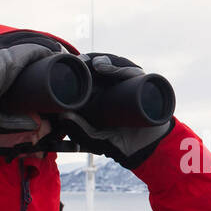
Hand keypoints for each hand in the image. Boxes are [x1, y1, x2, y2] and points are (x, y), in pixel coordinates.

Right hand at [0, 32, 62, 132]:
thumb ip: (13, 120)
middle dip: (42, 49)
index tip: (46, 61)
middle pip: (23, 45)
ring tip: (62, 54)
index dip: (30, 55)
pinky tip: (56, 50)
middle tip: (59, 57)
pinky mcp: (5, 56)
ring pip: (28, 44)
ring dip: (46, 47)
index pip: (13, 54)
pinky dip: (44, 48)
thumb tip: (34, 124)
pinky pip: (30, 47)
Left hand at [58, 53, 173, 168]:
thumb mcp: (95, 139)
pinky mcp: (144, 86)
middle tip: (80, 60)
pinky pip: (134, 73)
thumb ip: (80, 130)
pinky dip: (122, 68)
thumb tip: (63, 115)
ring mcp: (131, 84)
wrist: (147, 150)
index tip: (68, 65)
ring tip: (94, 64)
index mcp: (103, 93)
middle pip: (103, 64)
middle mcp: (117, 85)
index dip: (80, 66)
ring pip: (118, 64)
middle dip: (90, 59)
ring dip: (105, 60)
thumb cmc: (120, 144)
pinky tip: (109, 68)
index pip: (90, 73)